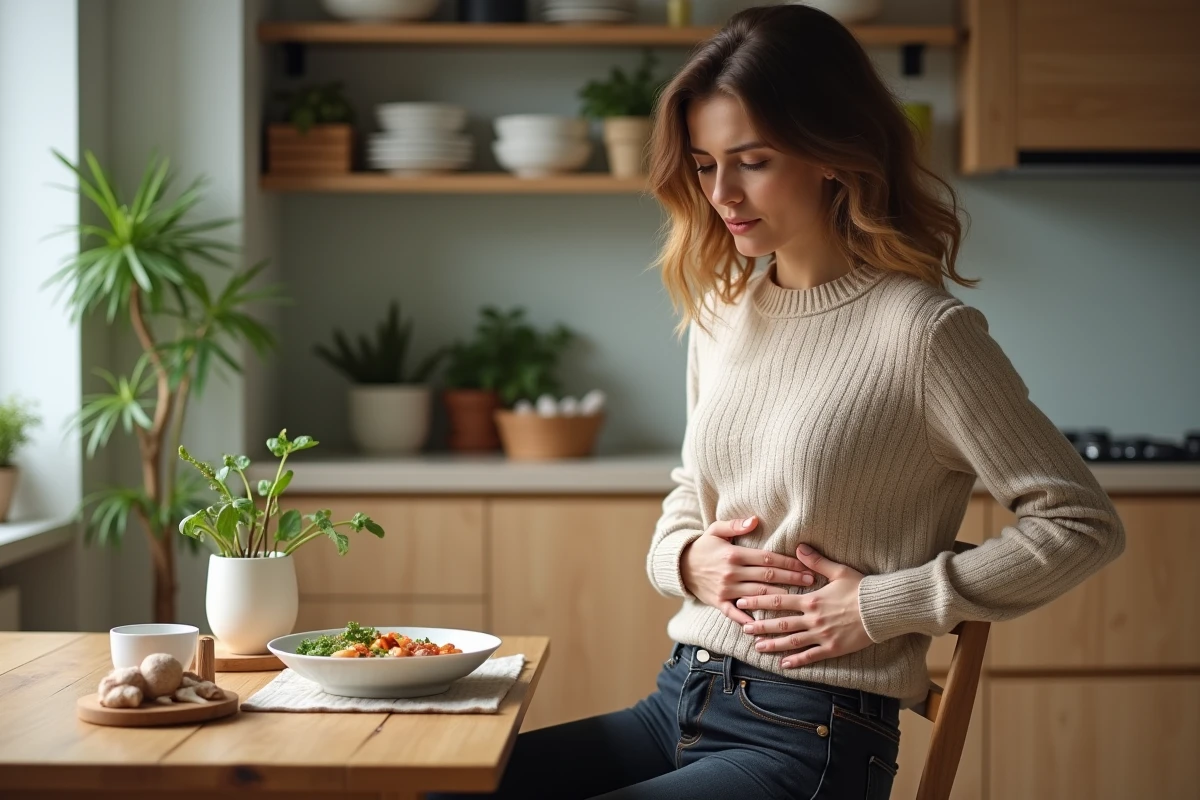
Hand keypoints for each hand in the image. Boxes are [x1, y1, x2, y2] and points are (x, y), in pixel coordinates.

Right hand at [681, 516, 815, 625]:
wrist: (680, 567)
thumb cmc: (703, 547)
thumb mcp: (716, 530)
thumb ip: (736, 525)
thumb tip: (755, 520)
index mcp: (734, 555)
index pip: (767, 559)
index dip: (787, 562)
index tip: (805, 565)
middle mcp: (731, 573)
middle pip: (767, 577)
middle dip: (791, 579)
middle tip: (810, 581)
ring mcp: (725, 590)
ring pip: (757, 595)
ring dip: (778, 598)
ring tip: (797, 600)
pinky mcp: (719, 603)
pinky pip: (736, 614)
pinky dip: (750, 619)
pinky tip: (765, 624)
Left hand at [737, 543, 871, 668]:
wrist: (882, 609)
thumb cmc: (862, 588)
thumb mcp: (838, 570)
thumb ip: (816, 561)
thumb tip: (799, 547)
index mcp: (812, 599)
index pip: (779, 601)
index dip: (759, 602)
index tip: (742, 602)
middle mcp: (813, 619)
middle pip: (781, 623)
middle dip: (760, 626)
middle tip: (743, 628)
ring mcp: (822, 635)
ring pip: (792, 642)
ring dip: (773, 645)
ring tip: (757, 647)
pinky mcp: (833, 647)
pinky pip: (811, 656)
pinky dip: (796, 661)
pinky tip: (784, 664)